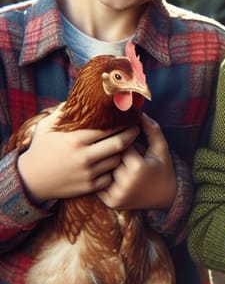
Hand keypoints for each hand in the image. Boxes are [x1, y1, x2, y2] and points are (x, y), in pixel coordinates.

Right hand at [17, 106, 139, 203]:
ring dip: (123, 153)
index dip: (122, 123)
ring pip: (117, 160)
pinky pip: (111, 176)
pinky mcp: (89, 187)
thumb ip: (61, 111)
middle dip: (131, 134)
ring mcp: (88, 173)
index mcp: (76, 140)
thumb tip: (77, 97)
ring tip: (127, 145)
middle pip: (120, 143)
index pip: (108, 128)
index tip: (129, 118)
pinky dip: (113, 170)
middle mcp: (85, 156)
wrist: (30, 181)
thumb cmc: (39, 150)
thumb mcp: (46, 127)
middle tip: (136, 129)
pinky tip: (114, 163)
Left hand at [97, 114, 175, 210]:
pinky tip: (113, 176)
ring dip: (107, 165)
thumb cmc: (163, 169)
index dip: (126, 144)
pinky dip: (103, 178)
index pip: (121, 146)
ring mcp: (117, 194)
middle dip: (115, 154)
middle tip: (124, 156)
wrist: (166, 197)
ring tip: (120, 166)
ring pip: (103, 170)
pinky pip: (100, 184)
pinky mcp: (111, 202)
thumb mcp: (161, 149)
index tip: (132, 145)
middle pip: (110, 158)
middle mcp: (126, 183)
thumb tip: (140, 112)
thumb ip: (152, 130)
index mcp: (138, 168)